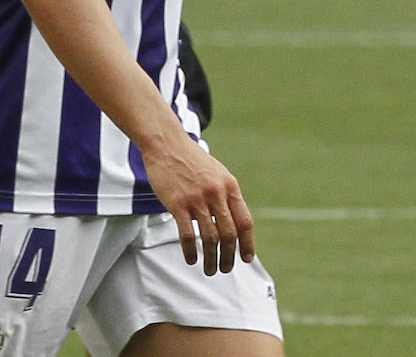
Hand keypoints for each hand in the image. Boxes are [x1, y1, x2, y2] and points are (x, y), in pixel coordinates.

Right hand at [141, 135, 255, 275]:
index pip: (245, 221)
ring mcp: (197, 198)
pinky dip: (191, 251)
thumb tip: (234, 222)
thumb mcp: (218, 174)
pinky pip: (187, 234)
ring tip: (210, 270)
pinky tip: (191, 260)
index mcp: (230, 186)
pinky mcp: (178, 203)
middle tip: (226, 269)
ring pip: (210, 237)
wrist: (168, 144)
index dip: (248, 243)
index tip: (247, 258)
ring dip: (212, 259)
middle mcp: (216, 193)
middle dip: (229, 256)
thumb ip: (227, 196)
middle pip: (229, 234)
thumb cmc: (193, 161)